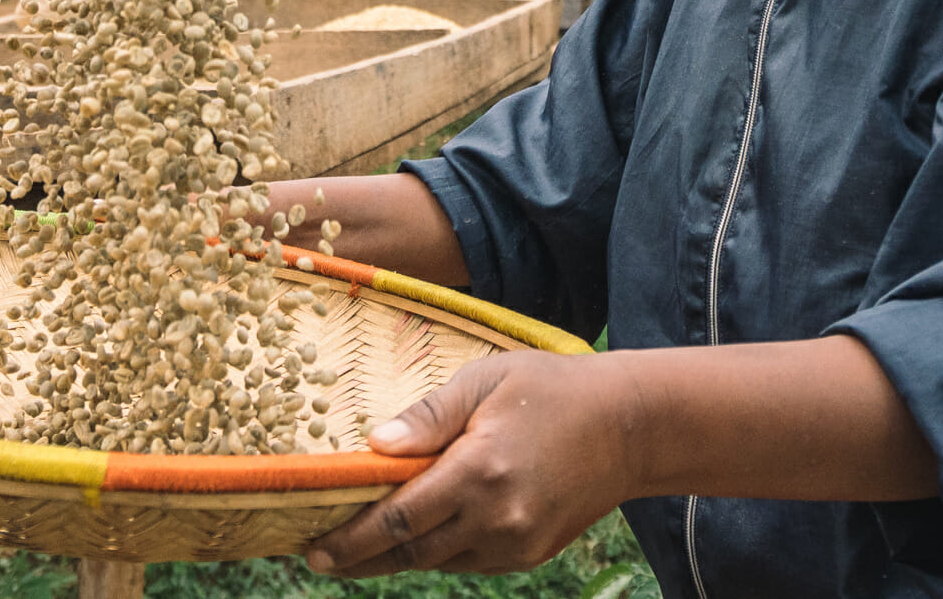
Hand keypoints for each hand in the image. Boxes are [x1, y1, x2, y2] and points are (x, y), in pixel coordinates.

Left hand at [305, 350, 643, 576]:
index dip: (350, 539)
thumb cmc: (553, 389)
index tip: (311, 549)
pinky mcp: (531, 553)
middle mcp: (496, 519)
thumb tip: (374, 446)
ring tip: (357, 549)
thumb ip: (428, 416)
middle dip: (360, 559)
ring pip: (438, 562)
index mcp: (478, 472)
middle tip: (318, 556)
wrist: (631, 427)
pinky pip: (470, 560)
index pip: (397, 520)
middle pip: (410, 554)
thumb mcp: (487, 380)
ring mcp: (516, 543)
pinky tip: (419, 537)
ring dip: (397, 558)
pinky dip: (439, 551)